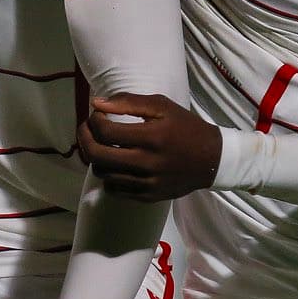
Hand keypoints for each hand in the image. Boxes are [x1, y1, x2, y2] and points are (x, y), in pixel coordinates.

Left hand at [79, 93, 222, 199]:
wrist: (212, 159)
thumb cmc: (185, 128)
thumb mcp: (162, 106)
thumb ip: (129, 102)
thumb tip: (97, 103)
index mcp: (151, 137)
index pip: (106, 131)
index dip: (94, 121)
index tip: (97, 115)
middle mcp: (147, 162)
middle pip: (98, 155)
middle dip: (84, 138)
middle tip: (87, 129)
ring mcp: (147, 183)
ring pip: (103, 174)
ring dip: (95, 157)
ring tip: (101, 144)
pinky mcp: (148, 196)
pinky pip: (114, 190)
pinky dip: (108, 176)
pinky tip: (114, 163)